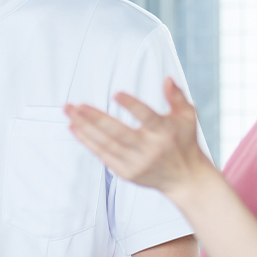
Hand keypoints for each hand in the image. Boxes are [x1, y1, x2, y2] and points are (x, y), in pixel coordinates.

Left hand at [65, 77, 216, 196]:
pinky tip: (74, 128)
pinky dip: (86, 141)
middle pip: (118, 133)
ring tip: (70, 112)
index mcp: (165, 132)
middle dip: (94, 118)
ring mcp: (137, 163)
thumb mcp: (187, 117)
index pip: (147, 117)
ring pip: (106, 144)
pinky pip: (102, 155)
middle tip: (76, 105)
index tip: (116, 93)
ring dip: (84, 127)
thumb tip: (167, 78)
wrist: (185, 178)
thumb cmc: (184, 142)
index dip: (132, 105)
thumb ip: (177, 97)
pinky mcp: (126, 173)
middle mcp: (150, 149)